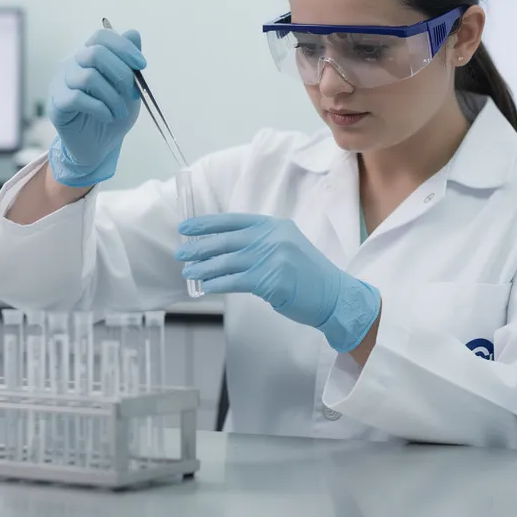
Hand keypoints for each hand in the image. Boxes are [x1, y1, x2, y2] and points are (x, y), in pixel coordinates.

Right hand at [47, 27, 145, 186]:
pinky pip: (77, 98)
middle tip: (133, 94)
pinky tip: (107, 117)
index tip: (141, 65)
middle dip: (121, 74)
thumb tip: (134, 33)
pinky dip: (100, 108)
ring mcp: (61, 83)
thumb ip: (129, 64)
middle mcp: (72, 64)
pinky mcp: (56, 104)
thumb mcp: (128, 89)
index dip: (123, 47)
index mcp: (89, 56)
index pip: (101, 36)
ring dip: (112, 97)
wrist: (98, 147)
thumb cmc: (112, 115)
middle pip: (95, 53)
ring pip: (88, 77)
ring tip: (120, 112)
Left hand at [175, 214, 380, 352]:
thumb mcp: (287, 247)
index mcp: (275, 226)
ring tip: (189, 271)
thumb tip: (224, 248)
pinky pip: (235, 281)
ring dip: (204, 267)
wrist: (335, 296)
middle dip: (199, 246)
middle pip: (226, 240)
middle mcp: (272, 237)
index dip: (207, 224)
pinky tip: (206, 286)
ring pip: (227, 262)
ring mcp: (272, 258)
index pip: (233, 220)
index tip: (187, 227)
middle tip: (181, 252)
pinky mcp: (271, 280)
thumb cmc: (308, 276)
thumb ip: (261, 243)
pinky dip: (217, 284)